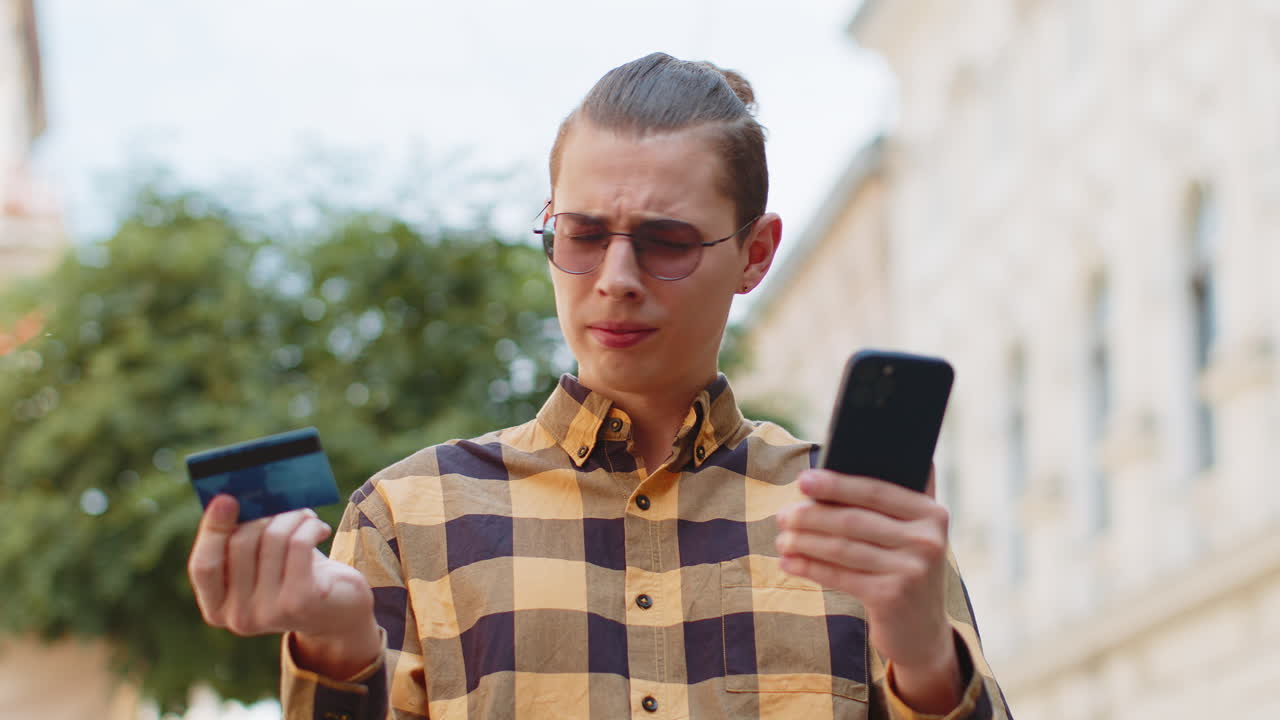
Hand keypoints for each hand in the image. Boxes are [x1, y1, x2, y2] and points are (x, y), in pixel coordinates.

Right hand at [187, 495, 380, 676]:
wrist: (339, 612)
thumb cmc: (294, 578)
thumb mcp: (261, 565)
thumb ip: (241, 541)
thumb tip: (234, 498)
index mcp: (217, 608)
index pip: (203, 566)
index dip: (212, 530)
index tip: (226, 498)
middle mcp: (238, 617)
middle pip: (240, 544)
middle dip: (263, 515)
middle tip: (283, 505)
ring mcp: (268, 613)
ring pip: (272, 539)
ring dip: (292, 517)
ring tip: (305, 517)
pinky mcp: (300, 601)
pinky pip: (298, 544)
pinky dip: (309, 526)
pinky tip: (319, 529)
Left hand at [775, 467, 962, 712]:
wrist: (923, 632)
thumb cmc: (902, 570)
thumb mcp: (906, 536)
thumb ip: (885, 505)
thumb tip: (823, 477)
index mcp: (932, 513)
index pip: (875, 490)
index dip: (836, 484)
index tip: (802, 479)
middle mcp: (928, 540)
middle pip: (854, 520)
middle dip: (811, 516)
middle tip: (782, 515)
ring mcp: (912, 570)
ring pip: (842, 548)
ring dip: (804, 541)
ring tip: (781, 539)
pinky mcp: (892, 597)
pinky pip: (839, 575)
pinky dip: (809, 567)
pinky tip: (788, 562)